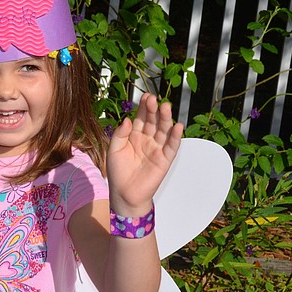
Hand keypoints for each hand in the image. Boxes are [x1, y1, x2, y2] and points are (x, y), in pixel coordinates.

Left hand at [107, 93, 182, 215]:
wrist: (124, 194)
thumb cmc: (118, 173)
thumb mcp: (113, 149)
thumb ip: (120, 134)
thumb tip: (128, 119)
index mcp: (135, 135)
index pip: (141, 117)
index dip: (144, 107)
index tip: (146, 97)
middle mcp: (147, 139)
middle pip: (153, 121)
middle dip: (154, 110)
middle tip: (154, 100)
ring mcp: (157, 148)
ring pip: (163, 130)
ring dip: (166, 119)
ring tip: (166, 107)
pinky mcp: (164, 159)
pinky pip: (171, 146)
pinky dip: (175, 137)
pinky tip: (177, 127)